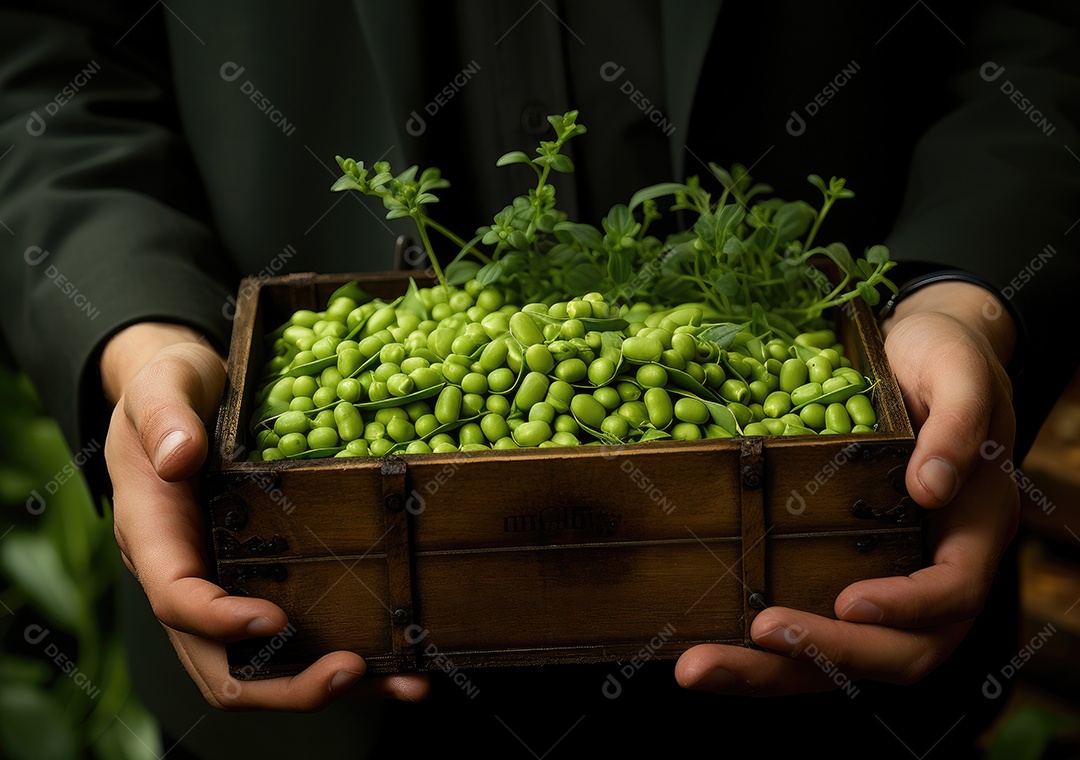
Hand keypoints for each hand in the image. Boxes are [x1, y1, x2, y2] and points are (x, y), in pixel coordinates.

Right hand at [102, 322, 428, 709]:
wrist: (187, 395)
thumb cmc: (168, 391)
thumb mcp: (160, 389)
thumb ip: (163, 417)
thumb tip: (179, 457)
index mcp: (154, 538)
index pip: (177, 600)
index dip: (220, 621)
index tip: (274, 618)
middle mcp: (189, 579)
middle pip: (221, 665)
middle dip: (285, 685)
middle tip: (352, 671)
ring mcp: (227, 588)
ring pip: (266, 668)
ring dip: (328, 685)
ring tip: (404, 682)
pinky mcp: (264, 584)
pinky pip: (298, 639)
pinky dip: (350, 658)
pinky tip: (404, 661)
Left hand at [675, 282, 1019, 693]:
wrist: (911, 356)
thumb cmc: (943, 358)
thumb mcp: (960, 369)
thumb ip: (960, 421)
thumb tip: (932, 485)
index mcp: (971, 533)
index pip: (952, 592)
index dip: (907, 606)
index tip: (850, 600)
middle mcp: (931, 573)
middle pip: (895, 650)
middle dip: (823, 655)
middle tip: (754, 638)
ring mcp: (883, 585)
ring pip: (840, 659)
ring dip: (771, 672)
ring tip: (698, 668)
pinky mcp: (837, 579)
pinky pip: (806, 632)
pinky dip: (756, 651)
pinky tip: (704, 647)